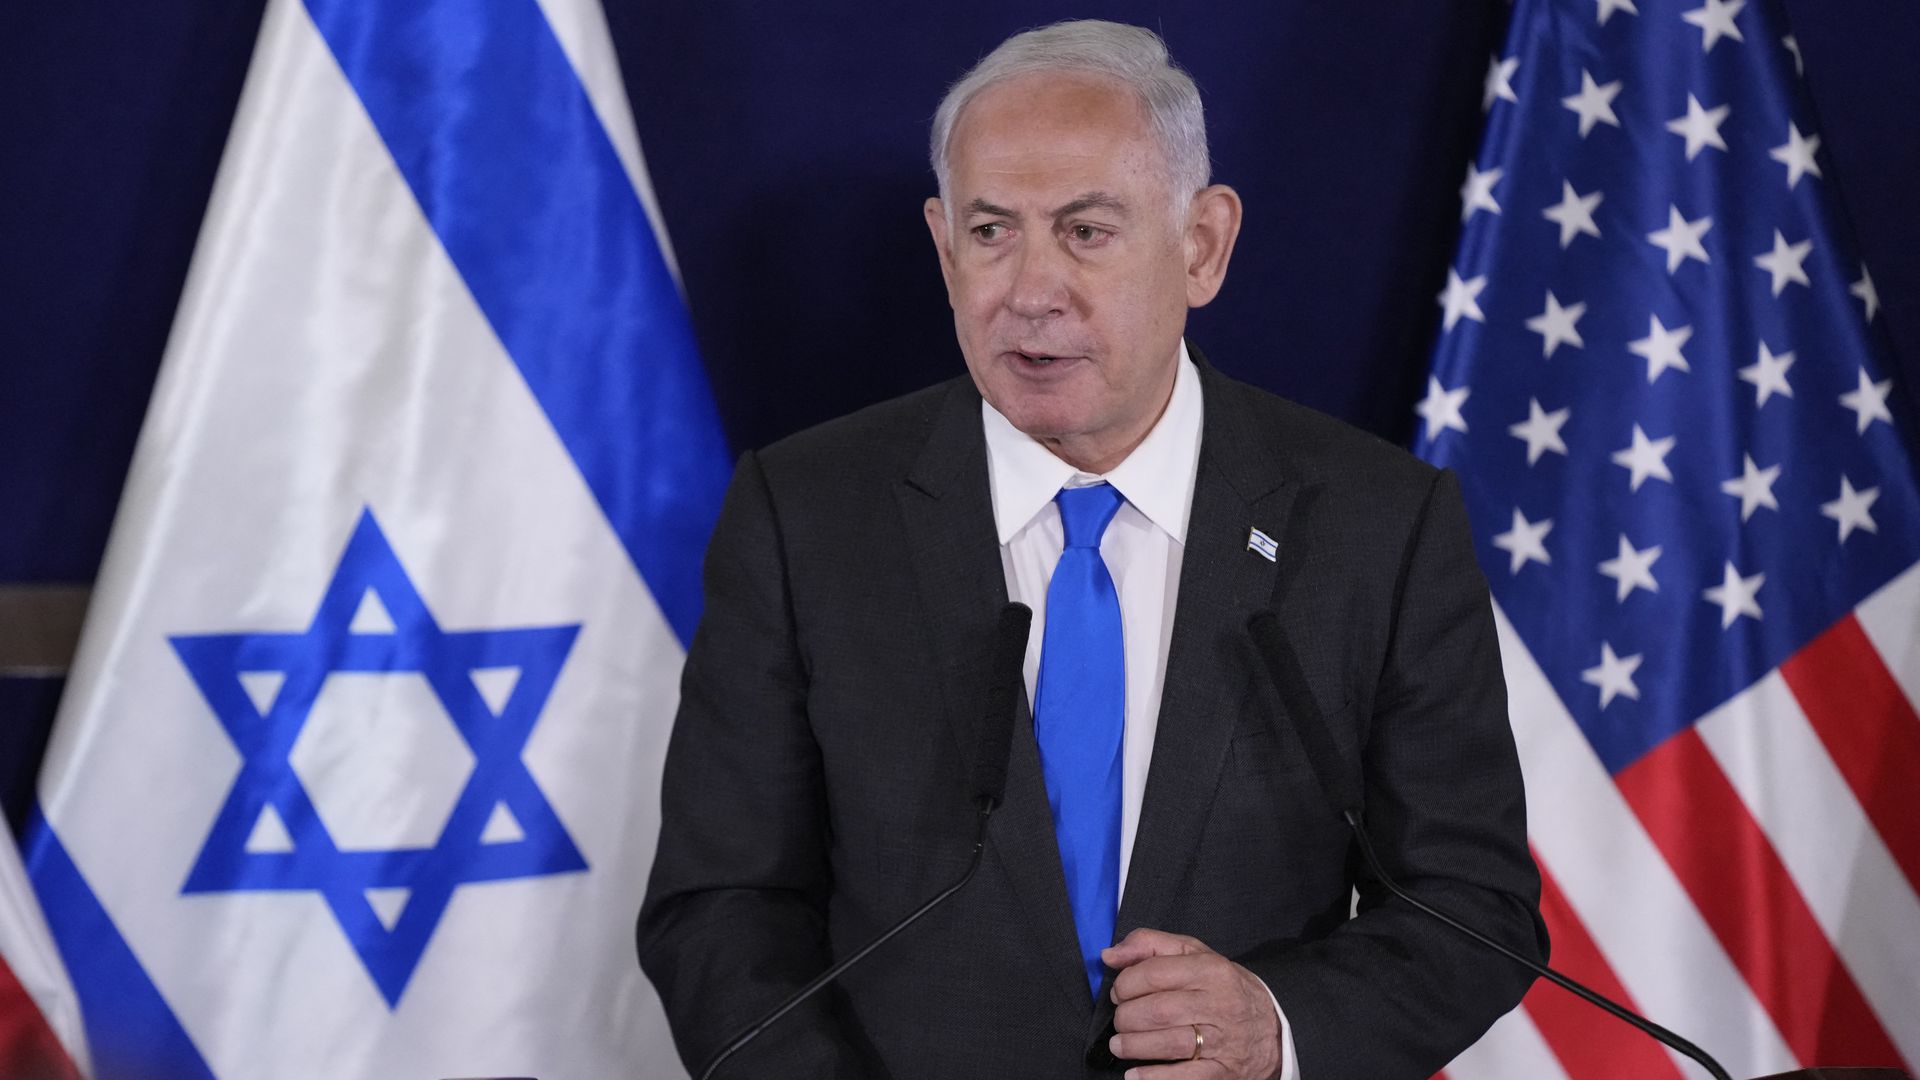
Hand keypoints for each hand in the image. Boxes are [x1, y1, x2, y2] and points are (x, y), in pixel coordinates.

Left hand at [1102, 928, 1281, 1079]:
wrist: (1273, 1029)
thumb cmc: (1224, 989)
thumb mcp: (1195, 955)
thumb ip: (1151, 946)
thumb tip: (1110, 956)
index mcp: (1211, 970)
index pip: (1154, 973)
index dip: (1125, 984)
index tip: (1118, 992)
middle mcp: (1219, 1004)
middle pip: (1157, 1011)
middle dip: (1126, 1017)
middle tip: (1120, 1021)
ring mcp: (1223, 1041)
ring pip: (1167, 1044)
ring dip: (1133, 1046)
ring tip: (1121, 1045)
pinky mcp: (1222, 1072)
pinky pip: (1183, 1077)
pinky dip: (1153, 1077)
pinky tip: (1135, 1074)